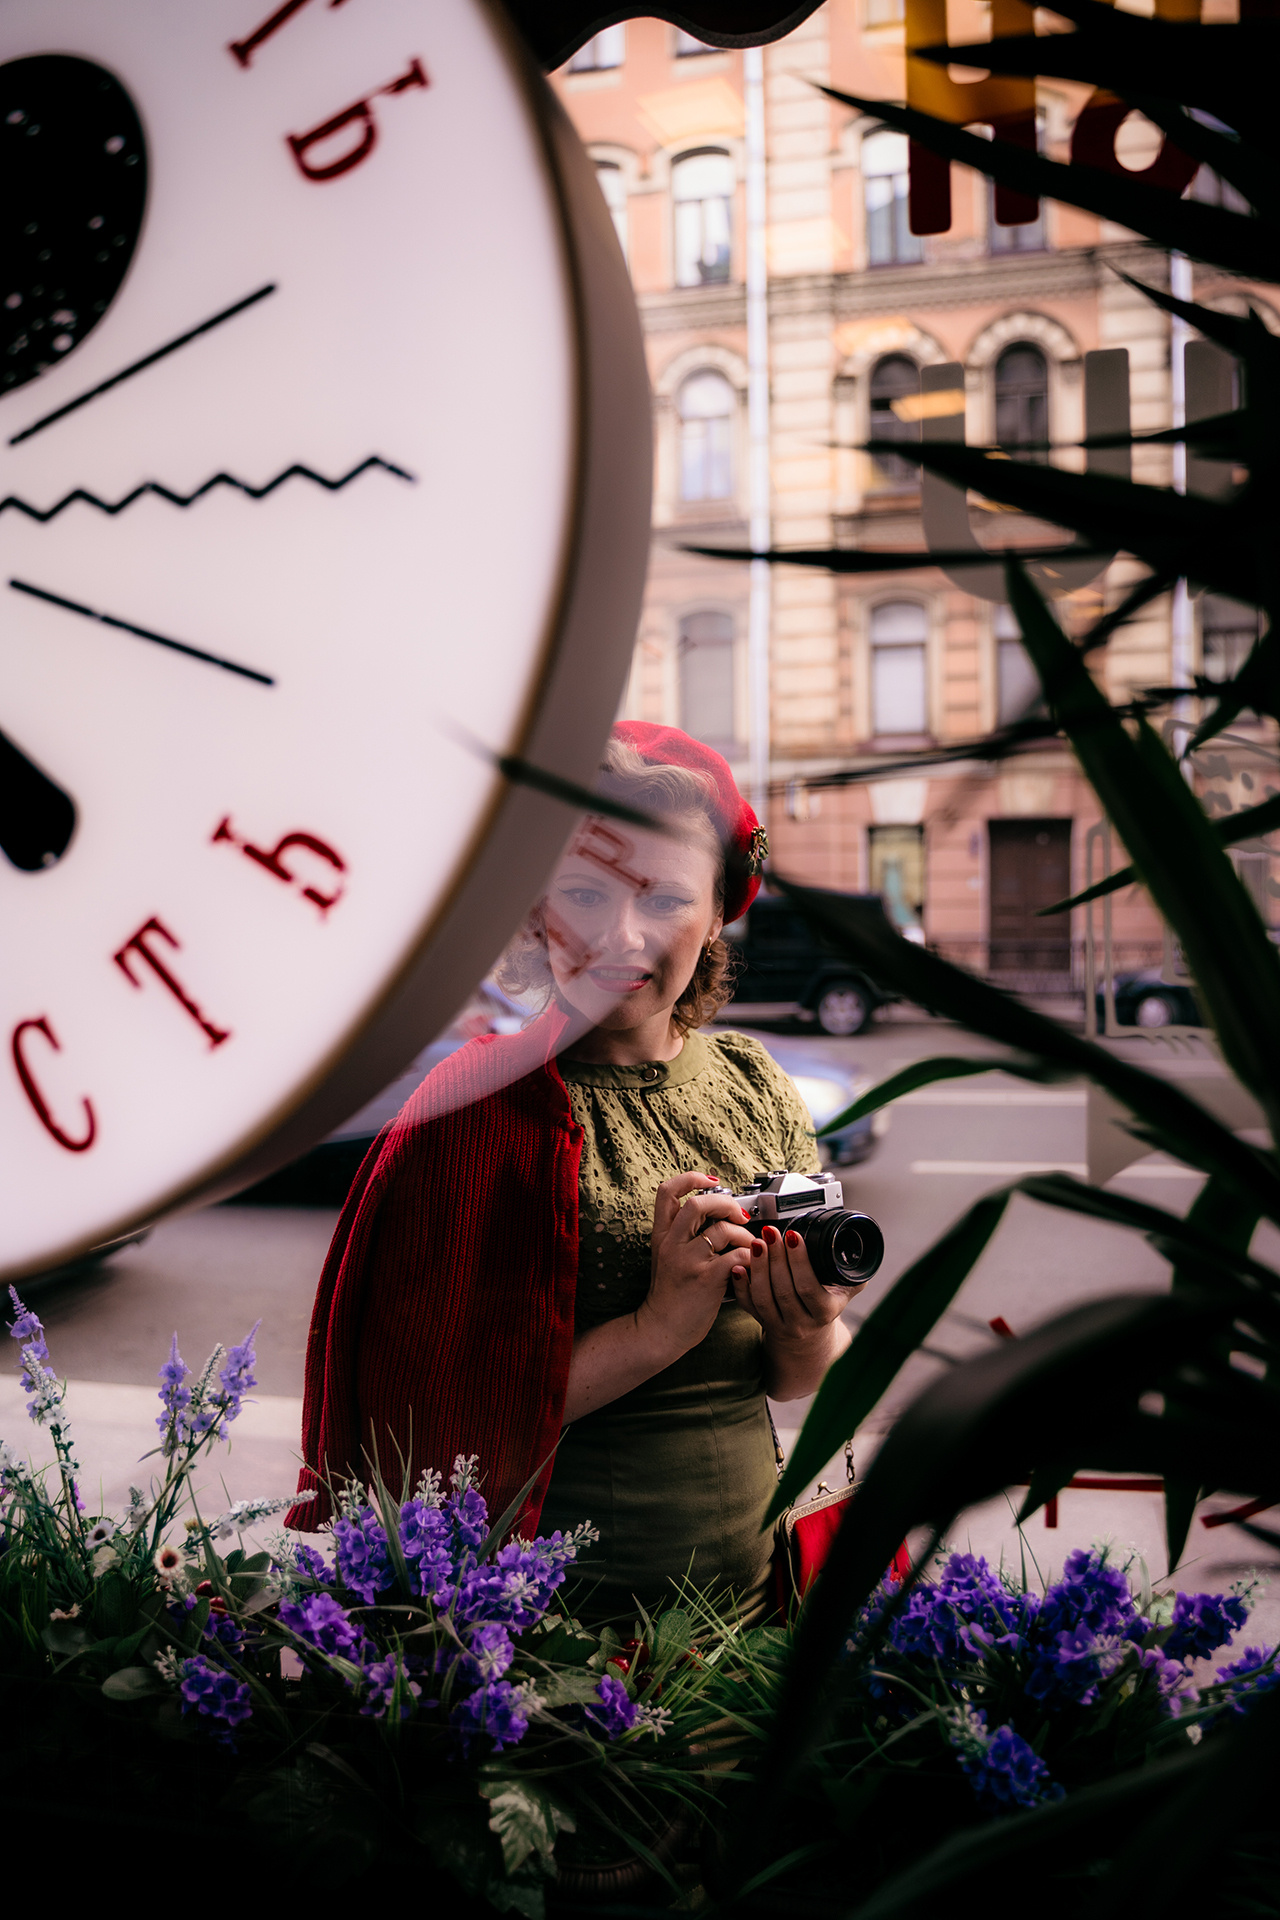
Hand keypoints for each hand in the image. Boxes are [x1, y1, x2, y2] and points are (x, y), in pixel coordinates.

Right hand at [640, 1171, 755, 1361]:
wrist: (661, 1329)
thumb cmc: (670, 1295)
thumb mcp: (666, 1258)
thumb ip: (684, 1235)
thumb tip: (717, 1214)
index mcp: (662, 1236)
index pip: (667, 1192)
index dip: (690, 1178)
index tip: (710, 1180)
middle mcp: (672, 1244)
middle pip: (698, 1203)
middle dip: (726, 1203)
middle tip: (739, 1216)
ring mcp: (688, 1260)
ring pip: (723, 1229)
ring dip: (744, 1235)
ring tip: (747, 1247)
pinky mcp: (705, 1279)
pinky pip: (736, 1256)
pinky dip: (749, 1257)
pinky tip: (748, 1265)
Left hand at [730, 1224, 855, 1399]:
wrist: (808, 1342)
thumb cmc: (825, 1310)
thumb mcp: (844, 1295)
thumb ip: (852, 1276)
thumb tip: (861, 1251)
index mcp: (823, 1313)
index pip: (808, 1287)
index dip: (799, 1262)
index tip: (794, 1236)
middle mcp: (800, 1322)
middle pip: (783, 1290)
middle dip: (776, 1258)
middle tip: (771, 1233)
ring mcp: (778, 1324)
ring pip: (763, 1298)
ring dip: (758, 1268)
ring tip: (757, 1244)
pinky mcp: (761, 1322)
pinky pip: (748, 1306)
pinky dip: (740, 1286)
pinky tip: (739, 1267)